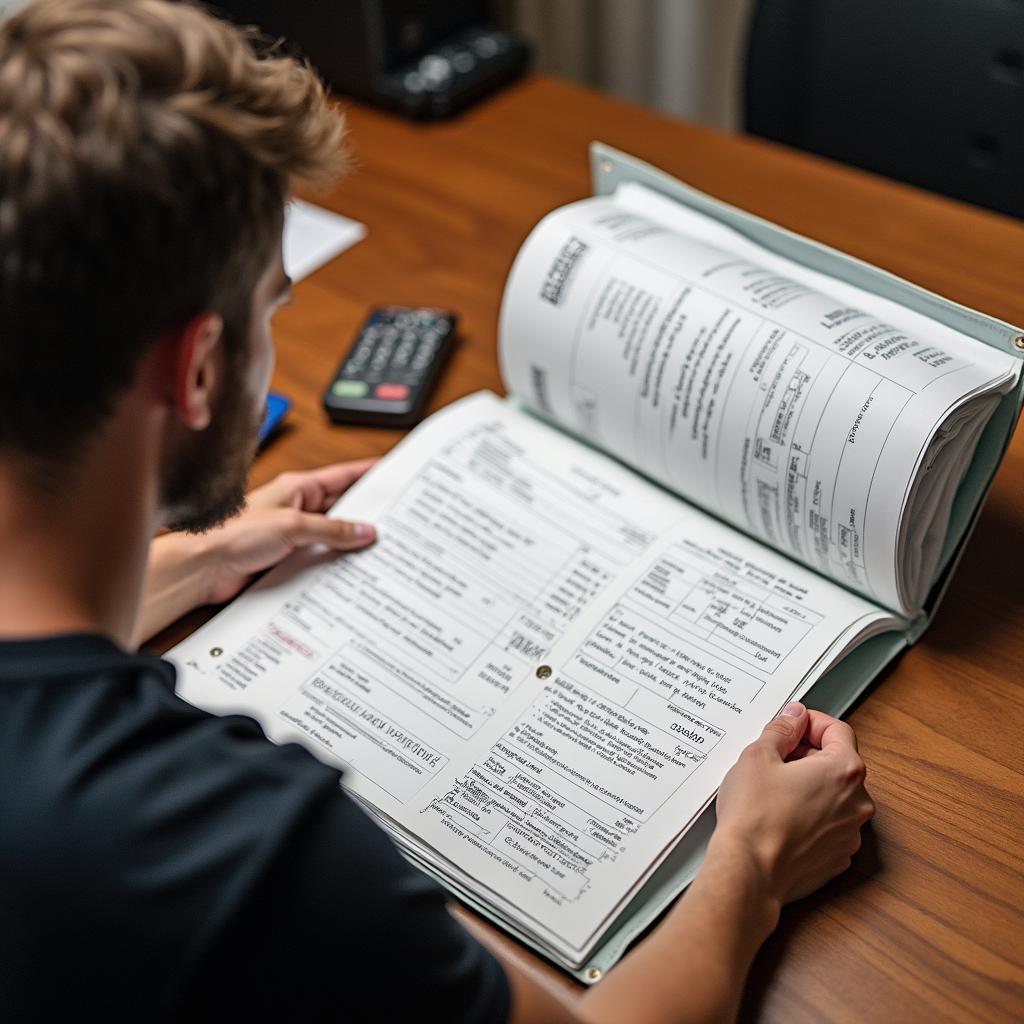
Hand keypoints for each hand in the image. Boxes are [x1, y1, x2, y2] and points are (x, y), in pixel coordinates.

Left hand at [200, 459, 378, 603]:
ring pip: (332, 533)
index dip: (368, 473)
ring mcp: (292, 533)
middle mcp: (296, 507)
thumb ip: (331, 528)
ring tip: (376, 545)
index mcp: (297, 488)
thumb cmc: (233, 534)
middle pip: (341, 506)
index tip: (391, 471)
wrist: (203, 567)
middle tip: (394, 517)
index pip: (342, 476)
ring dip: (349, 541)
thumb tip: (363, 530)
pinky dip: (334, 560)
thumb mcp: (293, 525)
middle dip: (365, 512)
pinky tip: (349, 567)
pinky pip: (319, 555)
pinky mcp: (287, 556)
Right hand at [712, 702, 874, 906]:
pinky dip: (810, 816)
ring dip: (809, 786)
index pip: (838, 730)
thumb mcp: (758, 756)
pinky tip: (781, 816)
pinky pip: (828, 825)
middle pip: (838, 763)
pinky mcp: (837, 856)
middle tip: (775, 756)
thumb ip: (782, 729)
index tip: (792, 725)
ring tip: (773, 789)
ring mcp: (850, 833)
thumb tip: (794, 717)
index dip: (811, 722)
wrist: (750, 871)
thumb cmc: (754, 816)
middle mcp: (857, 802)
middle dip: (807, 755)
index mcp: (843, 770)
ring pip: (833, 796)